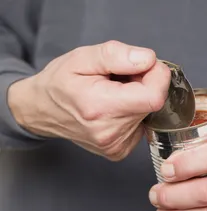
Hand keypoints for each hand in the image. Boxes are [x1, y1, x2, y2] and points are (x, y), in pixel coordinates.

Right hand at [8, 41, 170, 160]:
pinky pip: (139, 128)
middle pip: (151, 105)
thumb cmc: (60, 83)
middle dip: (144, 85)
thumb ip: (116, 56)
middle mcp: (109, 132)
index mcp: (101, 107)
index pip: (153, 97)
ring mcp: (114, 146)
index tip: (146, 66)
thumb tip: (148, 60)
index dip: (157, 77)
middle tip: (120, 78)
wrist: (43, 111)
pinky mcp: (117, 151)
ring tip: (113, 94)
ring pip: (147, 116)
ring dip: (137, 100)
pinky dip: (132, 115)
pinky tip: (113, 109)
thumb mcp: (82, 57)